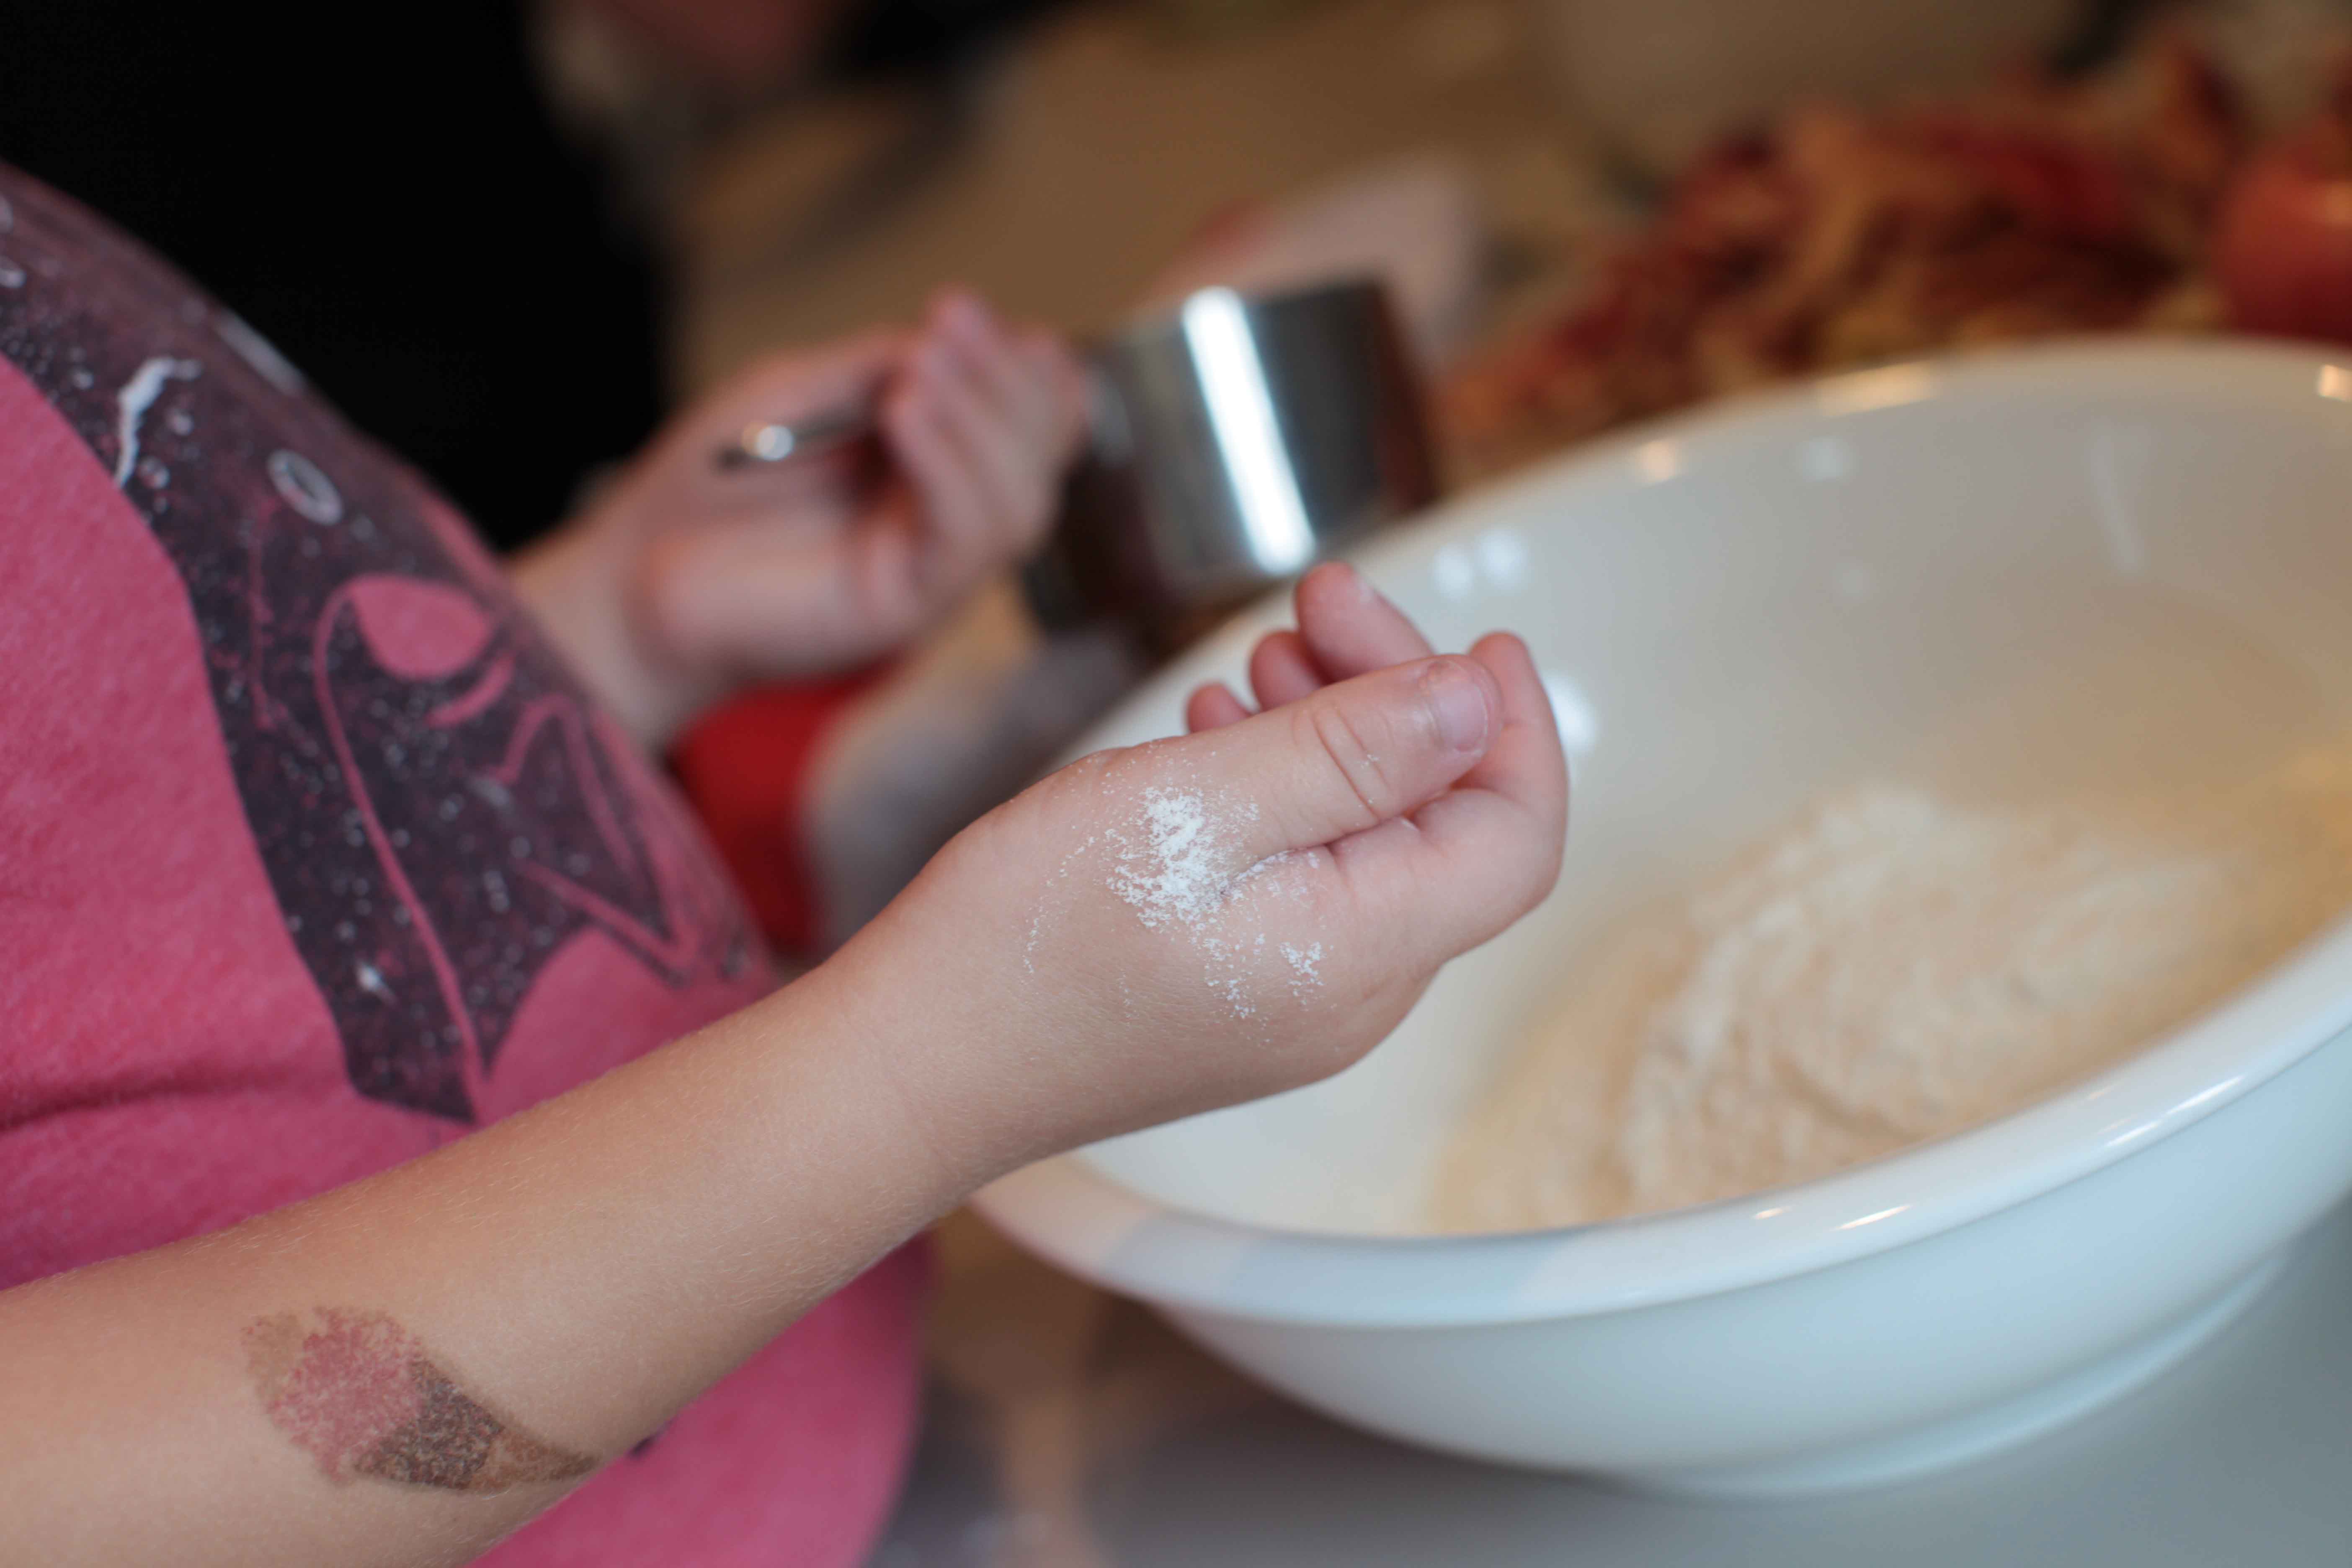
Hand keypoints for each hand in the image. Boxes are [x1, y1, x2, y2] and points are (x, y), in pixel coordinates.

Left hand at [515, 289, 1088, 747]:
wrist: (631, 576)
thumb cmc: (706, 488)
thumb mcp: (796, 394)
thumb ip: (875, 368)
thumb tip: (952, 344)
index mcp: (937, 462)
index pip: (1032, 414)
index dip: (1019, 360)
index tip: (956, 305)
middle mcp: (950, 517)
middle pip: (1039, 452)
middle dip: (1004, 377)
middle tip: (945, 320)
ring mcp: (933, 568)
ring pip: (1019, 502)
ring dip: (982, 418)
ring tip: (919, 371)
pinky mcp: (904, 608)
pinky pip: (964, 542)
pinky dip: (947, 468)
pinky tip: (906, 414)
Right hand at [835, 561, 1568, 1175]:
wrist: (914, 1063)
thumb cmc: (1031, 935)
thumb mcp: (1197, 803)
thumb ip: (1353, 750)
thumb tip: (1476, 698)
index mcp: (1365, 953)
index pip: (1512, 836)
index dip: (1515, 728)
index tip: (1479, 636)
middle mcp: (1353, 995)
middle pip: (1440, 824)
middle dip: (1400, 697)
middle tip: (1315, 600)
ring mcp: (1296, 1002)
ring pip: (1370, 841)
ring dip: (1338, 731)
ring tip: (1264, 652)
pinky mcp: (1242, 994)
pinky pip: (1308, 874)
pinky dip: (1285, 786)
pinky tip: (1218, 731)